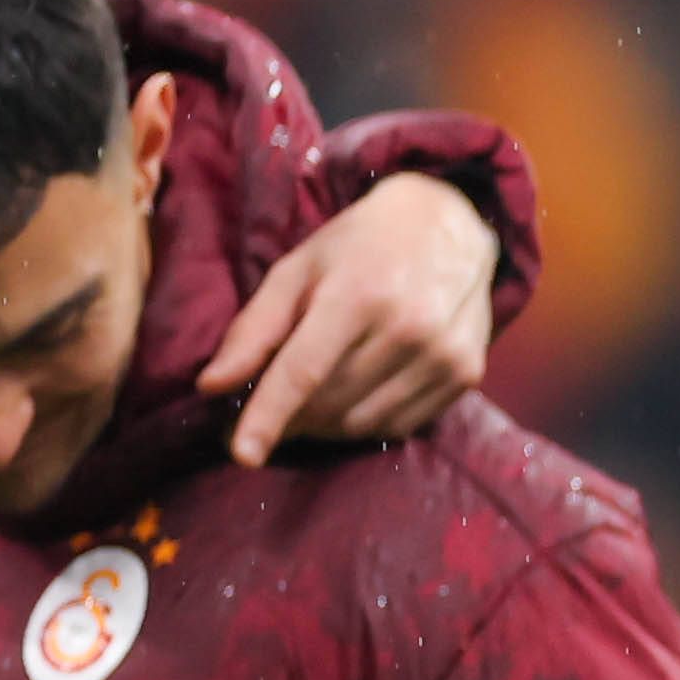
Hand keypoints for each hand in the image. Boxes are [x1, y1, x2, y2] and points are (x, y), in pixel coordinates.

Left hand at [202, 174, 499, 463]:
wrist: (452, 224)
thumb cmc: (361, 243)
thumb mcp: (297, 268)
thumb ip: (255, 327)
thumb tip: (212, 386)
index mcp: (358, 295)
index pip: (304, 371)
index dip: (269, 416)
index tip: (242, 455)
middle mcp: (408, 329)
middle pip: (330, 402)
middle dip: (290, 418)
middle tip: (268, 411)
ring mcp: (444, 356)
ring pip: (364, 422)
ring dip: (324, 425)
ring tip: (308, 406)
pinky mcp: (466, 374)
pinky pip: (401, 424)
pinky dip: (364, 424)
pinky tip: (351, 401)